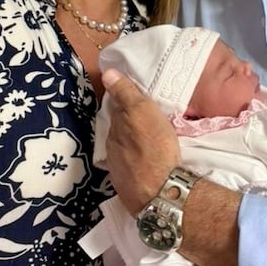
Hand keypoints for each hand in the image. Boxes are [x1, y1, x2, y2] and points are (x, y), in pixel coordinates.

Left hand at [102, 69, 179, 210]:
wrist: (160, 192)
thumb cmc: (155, 147)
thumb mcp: (143, 112)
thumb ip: (126, 93)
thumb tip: (107, 73)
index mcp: (115, 128)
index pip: (116, 109)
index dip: (125, 103)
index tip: (135, 100)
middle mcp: (111, 147)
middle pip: (118, 130)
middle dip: (127, 125)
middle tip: (143, 121)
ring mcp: (117, 168)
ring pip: (122, 149)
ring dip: (131, 144)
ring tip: (145, 143)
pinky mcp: (126, 185)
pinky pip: (129, 168)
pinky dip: (135, 163)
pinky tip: (145, 164)